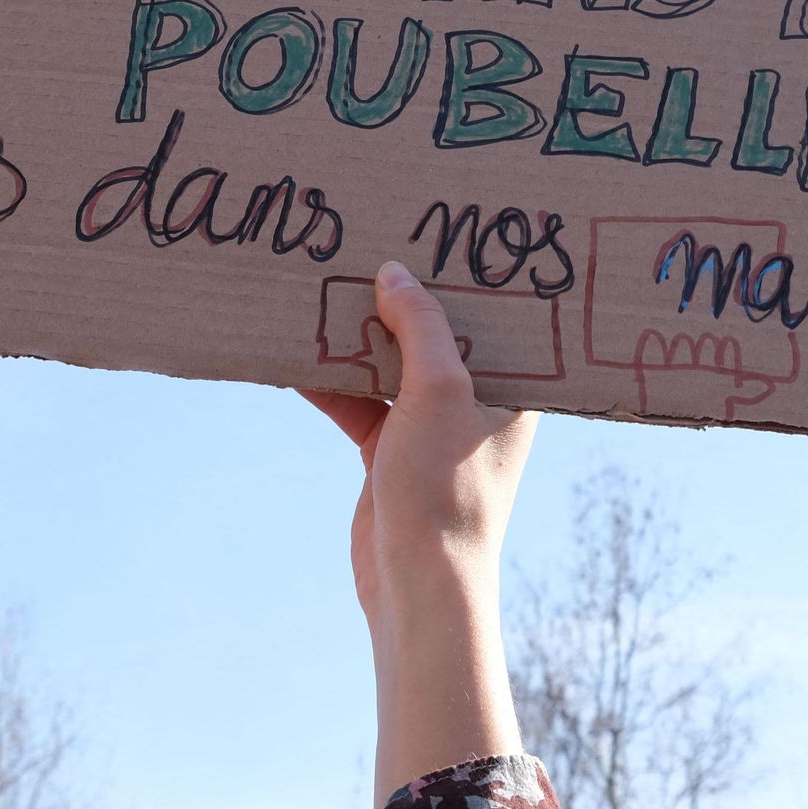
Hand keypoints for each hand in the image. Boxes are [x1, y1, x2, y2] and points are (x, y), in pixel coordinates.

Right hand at [303, 261, 538, 800]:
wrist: (417, 581)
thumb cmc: (446, 486)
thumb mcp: (438, 390)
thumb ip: (418, 326)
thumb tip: (394, 272)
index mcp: (513, 384)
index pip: (495, 312)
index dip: (469, 273)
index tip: (440, 227)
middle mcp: (477, 400)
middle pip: (436, 332)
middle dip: (402, 297)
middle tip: (370, 242)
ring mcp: (431, 427)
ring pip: (390, 365)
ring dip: (357, 336)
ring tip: (324, 286)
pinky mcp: (389, 453)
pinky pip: (357, 402)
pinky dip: (329, 381)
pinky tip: (293, 355)